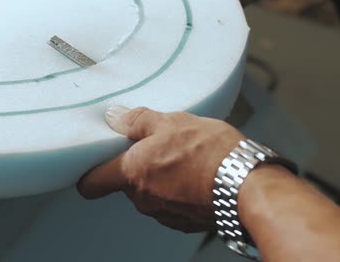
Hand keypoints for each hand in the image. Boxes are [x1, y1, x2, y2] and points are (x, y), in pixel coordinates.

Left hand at [77, 106, 244, 232]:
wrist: (249, 186)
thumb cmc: (212, 154)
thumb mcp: (172, 122)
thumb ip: (138, 121)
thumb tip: (116, 117)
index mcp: (132, 173)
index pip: (91, 184)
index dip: (90, 172)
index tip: (96, 161)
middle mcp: (143, 199)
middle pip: (126, 183)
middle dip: (137, 166)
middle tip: (158, 145)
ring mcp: (164, 214)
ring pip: (150, 192)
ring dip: (160, 177)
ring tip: (184, 158)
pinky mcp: (184, 222)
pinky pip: (171, 203)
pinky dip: (178, 190)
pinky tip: (197, 174)